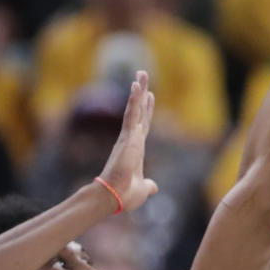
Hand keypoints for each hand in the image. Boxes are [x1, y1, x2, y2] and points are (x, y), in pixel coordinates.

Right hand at [98, 71, 158, 212]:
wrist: (115, 197)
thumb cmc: (125, 195)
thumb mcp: (143, 189)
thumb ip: (149, 185)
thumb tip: (154, 187)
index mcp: (136, 150)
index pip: (143, 125)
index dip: (147, 110)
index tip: (150, 95)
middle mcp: (132, 140)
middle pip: (139, 111)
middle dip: (142, 93)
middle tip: (143, 74)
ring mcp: (129, 137)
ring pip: (135, 108)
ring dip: (139, 90)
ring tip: (141, 73)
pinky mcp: (127, 136)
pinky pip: (131, 114)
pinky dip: (134, 100)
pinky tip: (136, 86)